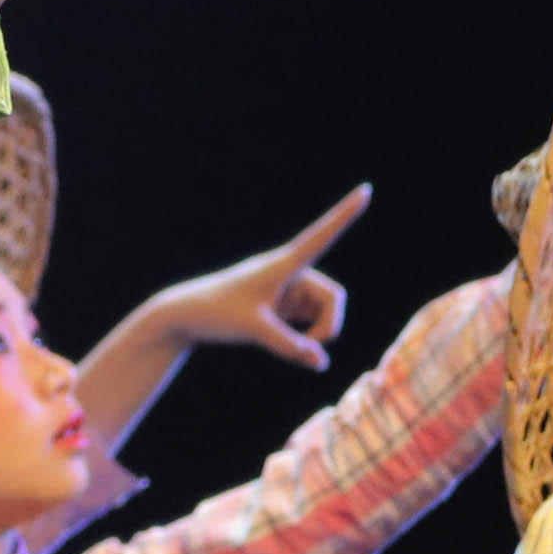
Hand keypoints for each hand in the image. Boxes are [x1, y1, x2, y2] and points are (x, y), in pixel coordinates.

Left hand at [148, 185, 371, 374]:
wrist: (186, 317)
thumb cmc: (216, 314)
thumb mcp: (253, 330)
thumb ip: (289, 347)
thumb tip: (322, 363)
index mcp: (282, 264)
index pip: (321, 235)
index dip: (345, 215)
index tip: (366, 190)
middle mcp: (290, 272)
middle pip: (334, 298)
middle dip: (329, 326)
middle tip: (310, 349)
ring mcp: (287, 289)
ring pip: (325, 312)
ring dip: (318, 334)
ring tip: (294, 349)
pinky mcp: (282, 305)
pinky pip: (312, 321)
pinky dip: (308, 338)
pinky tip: (291, 346)